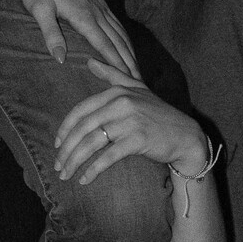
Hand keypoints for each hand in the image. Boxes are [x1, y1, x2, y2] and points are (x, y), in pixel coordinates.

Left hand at [18, 0, 137, 77]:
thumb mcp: (39, 10)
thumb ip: (51, 33)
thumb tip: (60, 59)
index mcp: (84, 18)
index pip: (105, 45)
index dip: (117, 63)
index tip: (127, 78)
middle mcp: (97, 14)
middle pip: (118, 42)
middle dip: (129, 62)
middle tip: (139, 82)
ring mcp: (101, 8)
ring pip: (121, 33)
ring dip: (130, 51)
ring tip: (137, 69)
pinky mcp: (100, 3)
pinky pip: (118, 24)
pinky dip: (126, 38)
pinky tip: (128, 46)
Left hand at [54, 75, 210, 189]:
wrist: (185, 135)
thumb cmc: (159, 115)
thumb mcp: (138, 89)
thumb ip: (113, 75)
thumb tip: (90, 61)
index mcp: (117, 92)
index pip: (81, 110)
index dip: (65, 129)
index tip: (57, 144)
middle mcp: (122, 103)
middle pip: (83, 128)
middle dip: (66, 150)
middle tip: (58, 166)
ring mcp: (130, 121)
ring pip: (92, 143)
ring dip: (75, 162)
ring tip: (66, 175)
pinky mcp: (137, 140)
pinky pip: (108, 157)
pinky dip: (93, 170)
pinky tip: (84, 180)